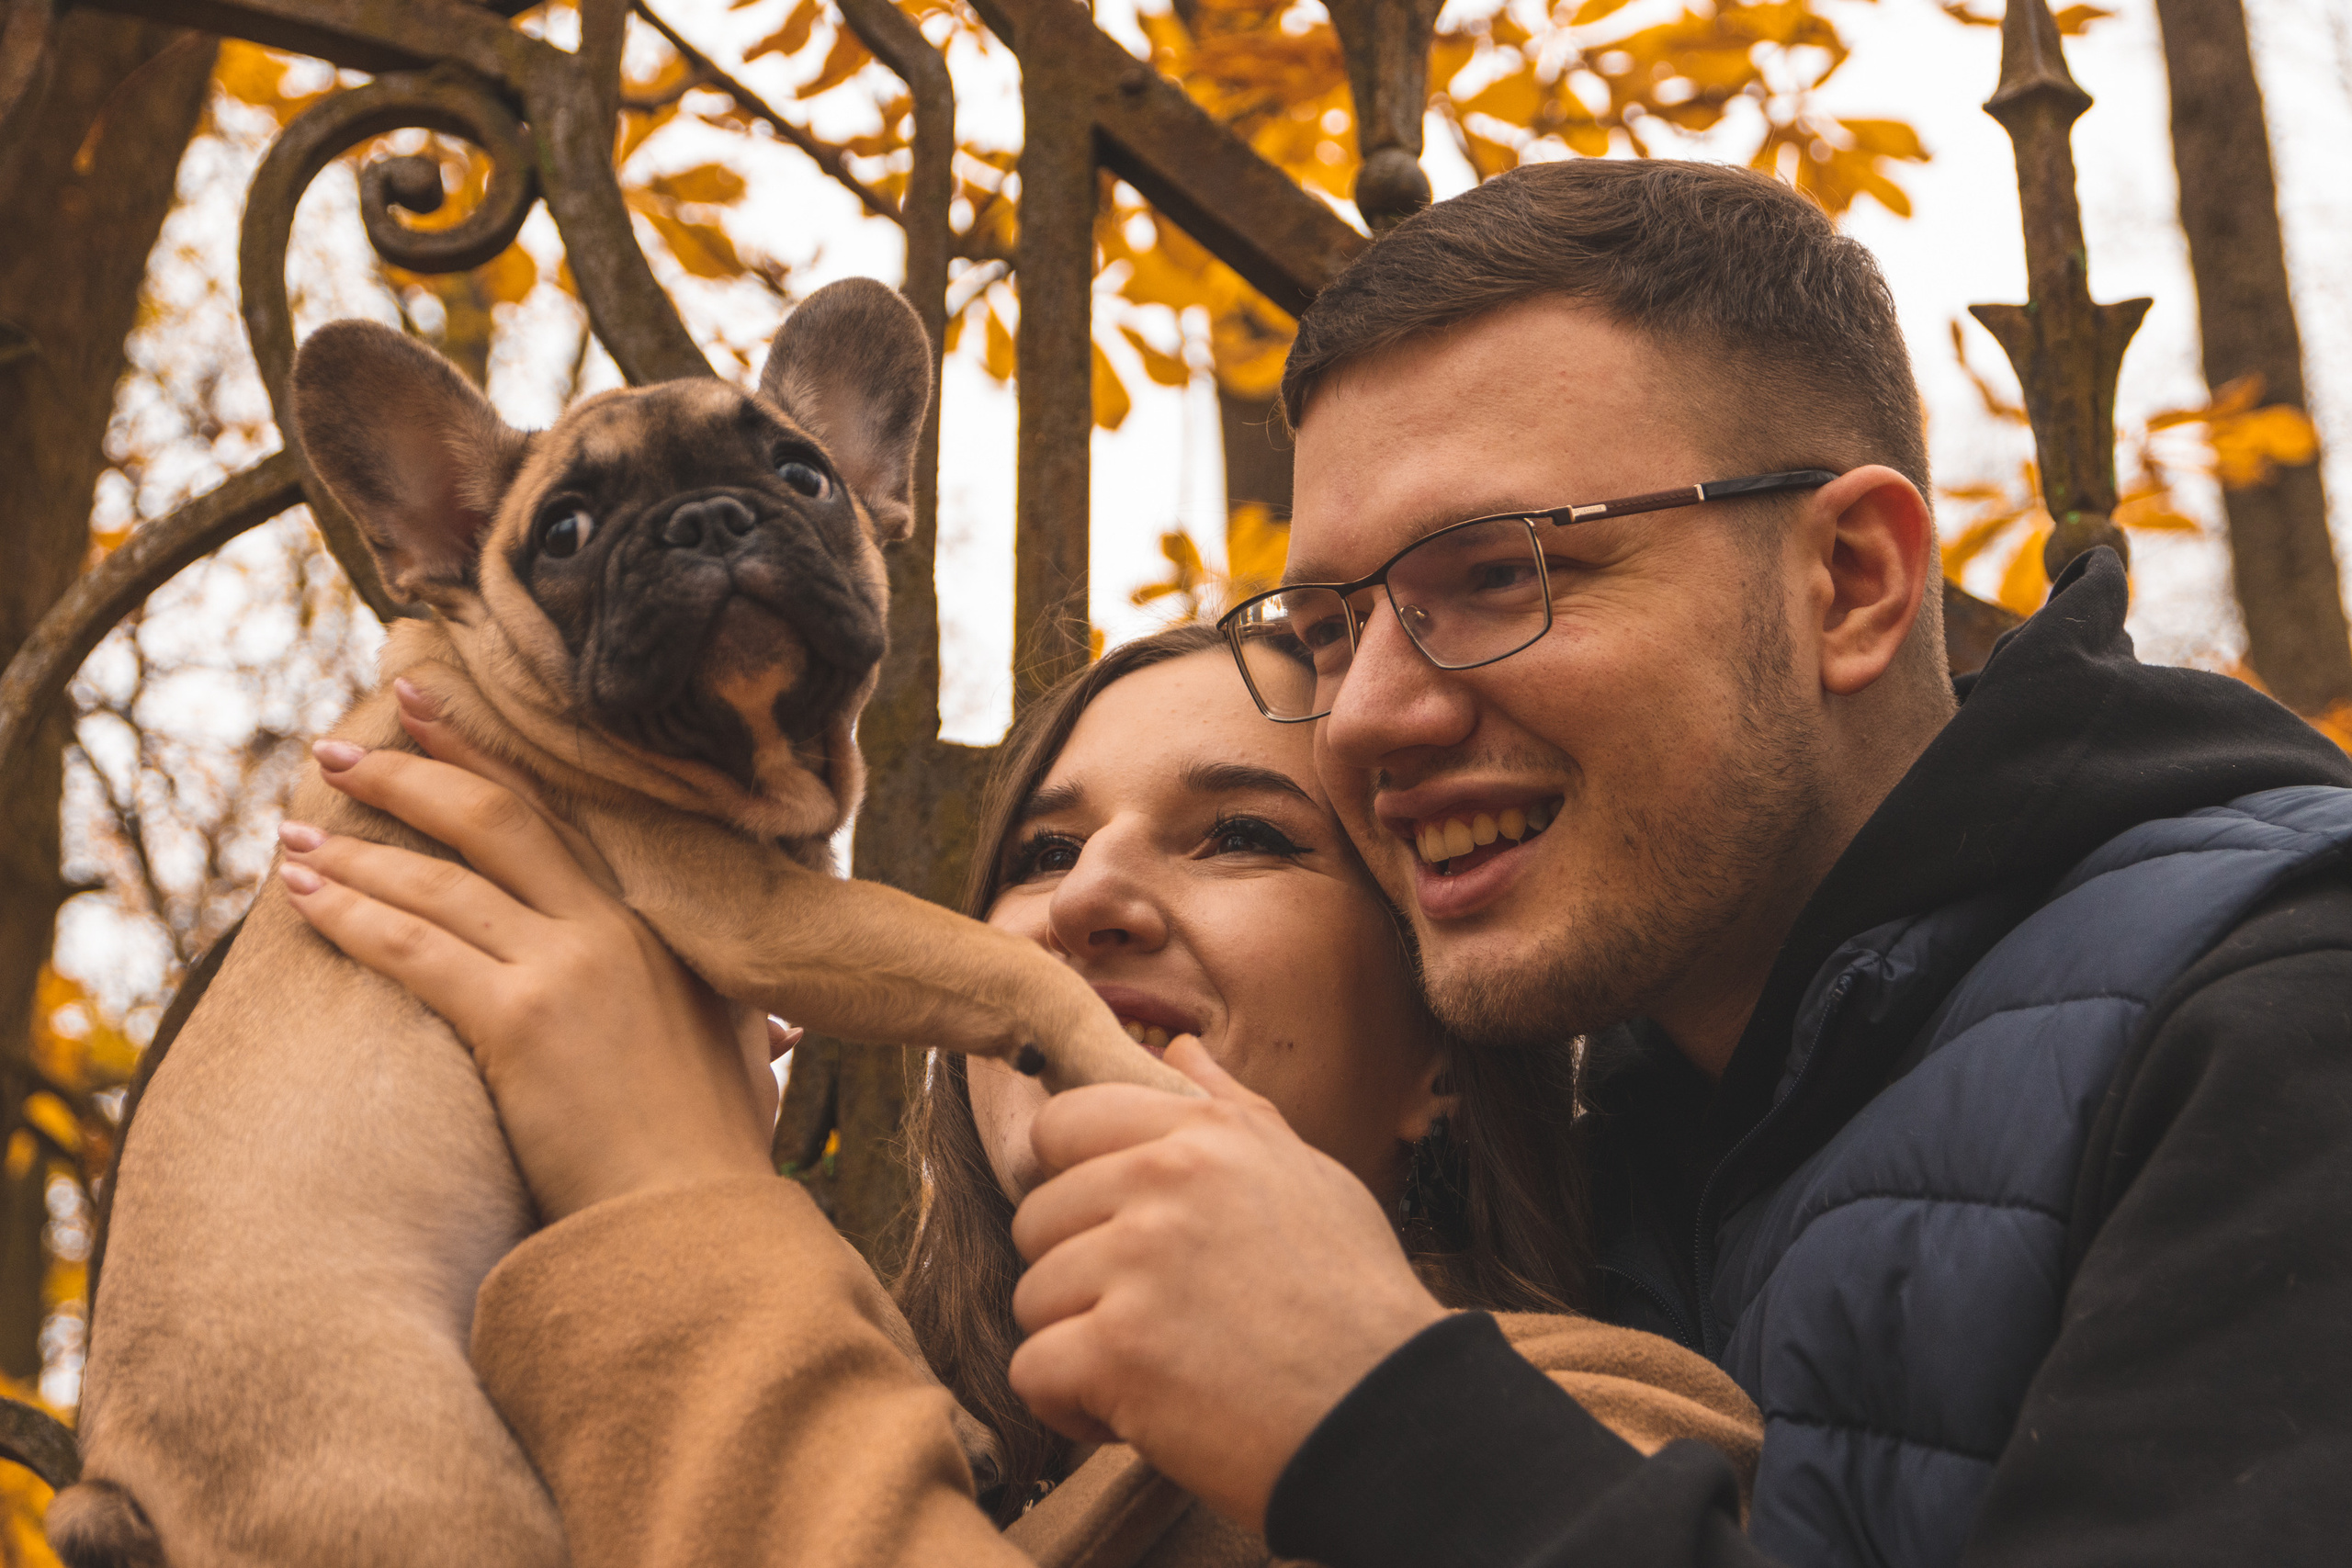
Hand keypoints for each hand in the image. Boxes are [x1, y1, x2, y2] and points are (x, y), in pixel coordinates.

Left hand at [277, 677, 778, 1222]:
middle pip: (500, 819)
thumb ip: (740, 1030)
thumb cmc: (715, 1162)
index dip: (489, 761)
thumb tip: (772, 1035)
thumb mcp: (740, 1065)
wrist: (698, 1227)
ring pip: (444, 882)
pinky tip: (306, 899)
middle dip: (415, 774)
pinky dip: (353, 916)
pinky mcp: (522, 1020)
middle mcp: (615, 932)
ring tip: (294, 837)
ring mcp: (570, 969)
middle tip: (340, 752)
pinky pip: (416, 949)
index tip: (427, 716)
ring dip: (359, 853)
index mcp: (658, 933)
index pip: (561, 821)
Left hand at [1006, 1038, 1446, 1532]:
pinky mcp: (1118, 1350)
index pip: (1062, 1123)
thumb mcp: (1307, 1175)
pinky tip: (1138, 1413)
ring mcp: (1137, 1262)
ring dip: (1079, 1346)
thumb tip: (1176, 1047)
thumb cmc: (1353, 1301)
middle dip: (1078, 1279)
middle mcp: (1164, 1181)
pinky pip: (1030, 1372)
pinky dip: (1072, 1409)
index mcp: (1203, 1133)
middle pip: (1035, 1220)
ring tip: (1160, 1366)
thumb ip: (1230, 1108)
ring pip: (1030, 1299)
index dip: (1073, 1185)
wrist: (1392, 1417)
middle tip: (1158, 1318)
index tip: (1117, 1234)